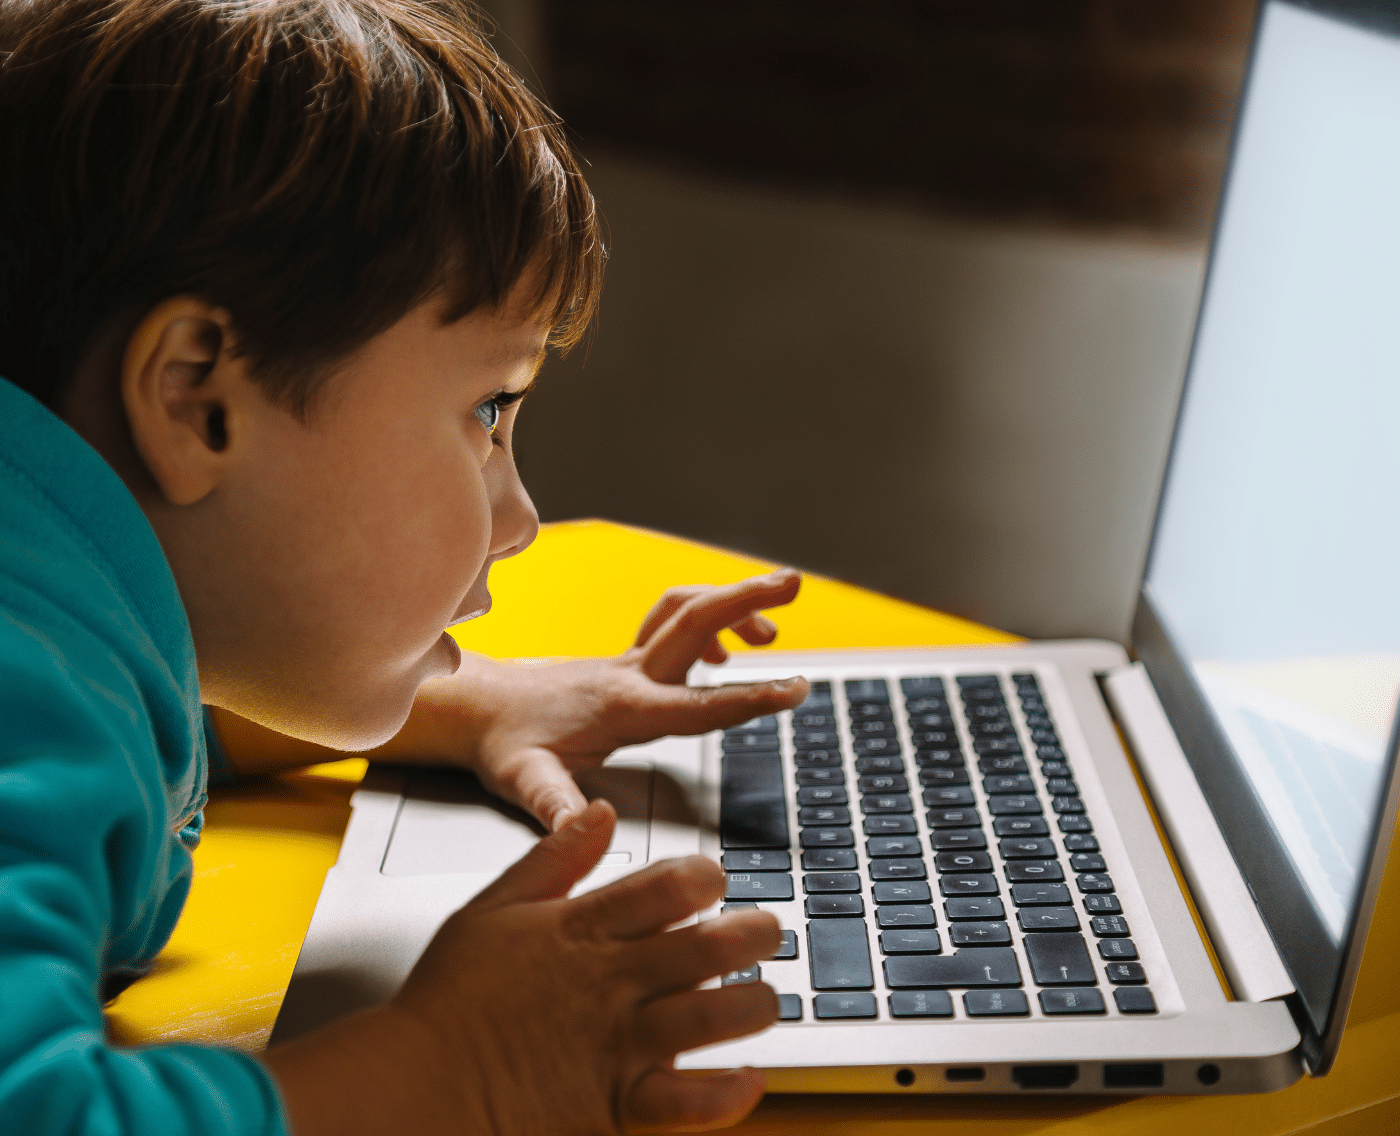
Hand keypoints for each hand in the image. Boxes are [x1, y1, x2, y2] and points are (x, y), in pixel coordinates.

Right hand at [265, 802, 781, 1135]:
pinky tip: (750, 1078)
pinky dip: (728, 1093)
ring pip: (713, 1017)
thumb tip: (600, 812)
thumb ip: (553, 858)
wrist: (417, 1083)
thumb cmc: (449, 999)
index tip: (713, 879)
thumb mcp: (493, 907)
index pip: (669, 885)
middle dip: (753, 934)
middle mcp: (611, 982)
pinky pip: (688, 1103)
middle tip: (765, 930)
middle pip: (709, 946)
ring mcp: (619, 1044)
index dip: (705, 876)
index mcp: (584, 930)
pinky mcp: (616, 1104)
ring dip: (754, 1006)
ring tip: (765, 999)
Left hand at [406, 569, 809, 829]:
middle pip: (696, 621)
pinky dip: (707, 621)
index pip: (699, 701)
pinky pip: (673, 623)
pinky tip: (724, 652)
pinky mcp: (623, 660)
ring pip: (685, 611)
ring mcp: (627, 662)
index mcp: (624, 707)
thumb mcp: (525, 781)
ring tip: (774, 622)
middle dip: (748, 599)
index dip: (752, 696)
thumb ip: (556, 804)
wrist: (477, 708)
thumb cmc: (503, 745)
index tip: (795, 688)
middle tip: (795, 584)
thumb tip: (583, 827)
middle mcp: (630, 674)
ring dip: (732, 604)